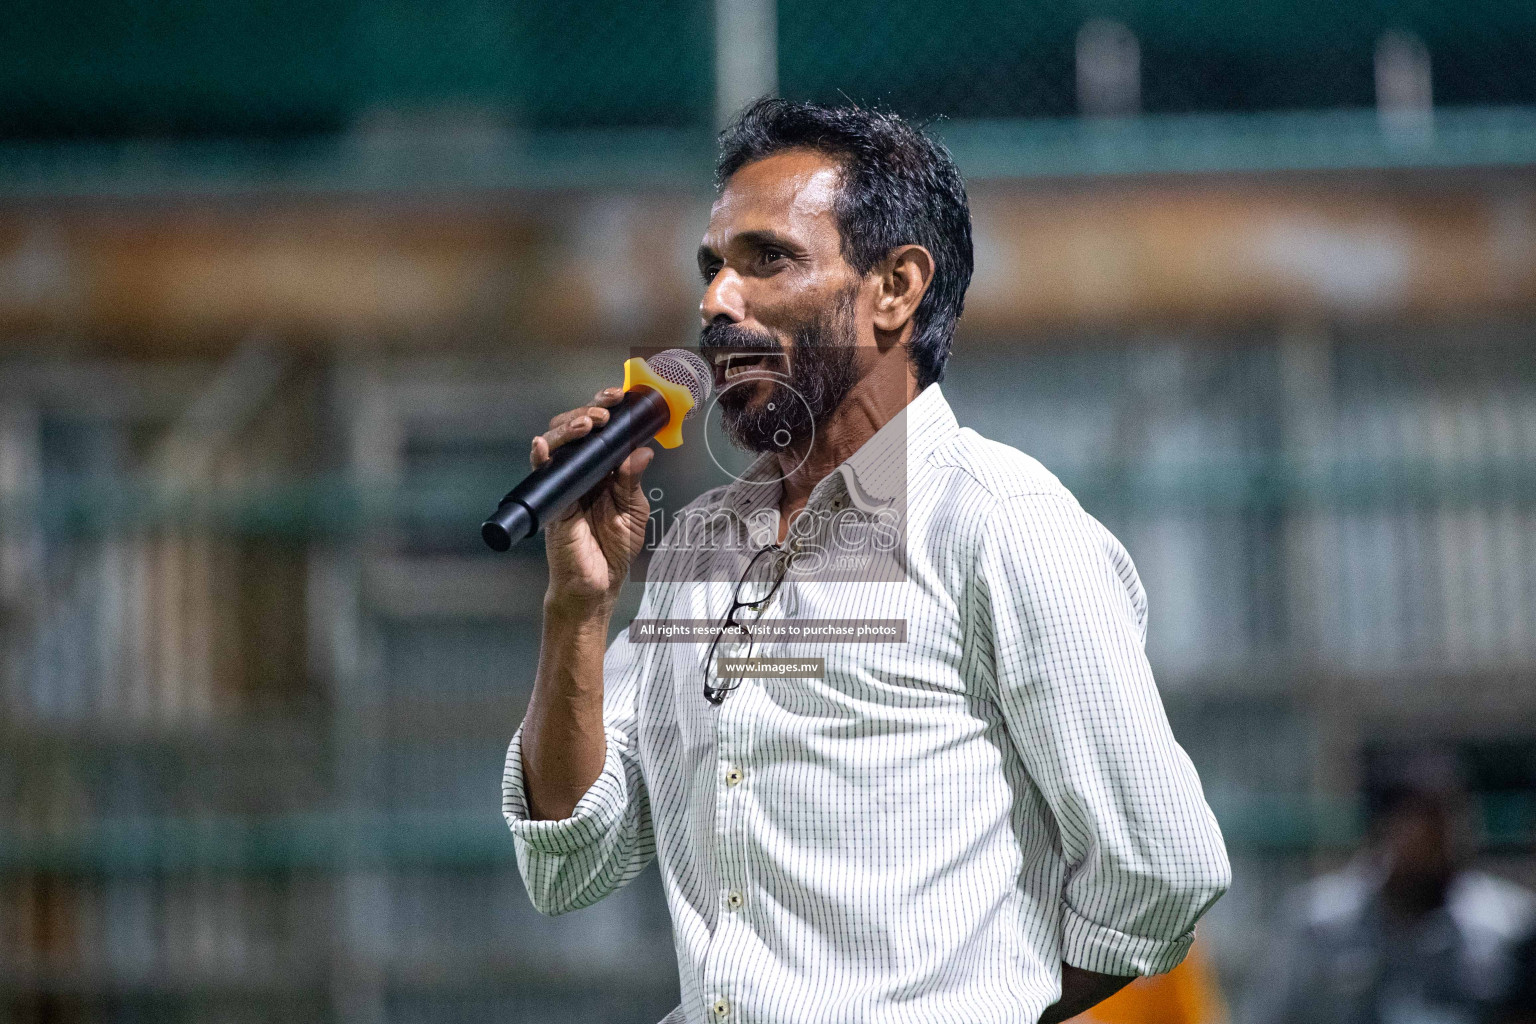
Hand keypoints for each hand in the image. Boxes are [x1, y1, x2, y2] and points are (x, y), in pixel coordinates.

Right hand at [534, 386, 654, 613]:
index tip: (619, 397)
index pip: (600, 431)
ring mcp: (564, 485)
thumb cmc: (614, 549)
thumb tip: (640, 452)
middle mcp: (581, 472)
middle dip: (587, 412)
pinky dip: (540, 458)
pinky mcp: (552, 502)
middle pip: (575, 431)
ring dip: (570, 428)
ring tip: (588, 423)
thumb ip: (632, 481)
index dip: (606, 409)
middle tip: (604, 411)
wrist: (598, 584)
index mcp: (602, 470)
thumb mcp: (633, 511)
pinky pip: (542, 476)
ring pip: (557, 445)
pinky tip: (542, 446)